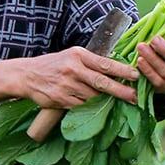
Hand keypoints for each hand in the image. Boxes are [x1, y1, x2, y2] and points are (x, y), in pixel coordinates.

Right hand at [0, 47, 139, 108]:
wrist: (27, 75)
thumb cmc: (54, 64)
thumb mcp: (72, 55)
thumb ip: (91, 61)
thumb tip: (116, 67)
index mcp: (78, 55)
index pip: (105, 63)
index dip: (122, 70)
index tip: (136, 75)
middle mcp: (73, 69)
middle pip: (102, 82)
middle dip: (121, 91)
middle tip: (135, 97)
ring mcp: (66, 85)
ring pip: (93, 97)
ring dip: (106, 102)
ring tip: (120, 104)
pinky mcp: (61, 100)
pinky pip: (81, 106)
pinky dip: (90, 108)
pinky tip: (99, 109)